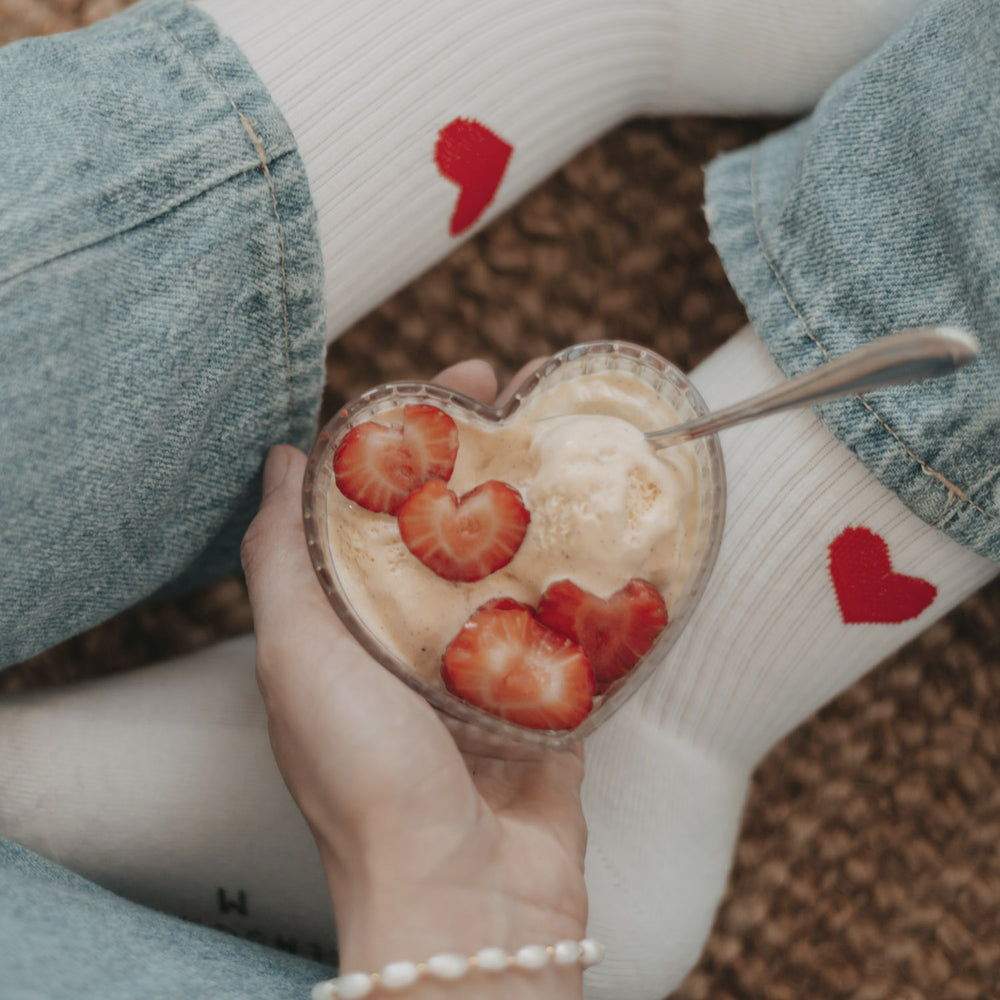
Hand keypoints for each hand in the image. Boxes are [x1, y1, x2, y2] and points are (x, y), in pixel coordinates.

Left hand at [241, 360, 586, 997]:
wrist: (465, 901)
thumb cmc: (366, 781)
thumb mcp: (297, 657)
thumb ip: (281, 559)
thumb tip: (277, 463)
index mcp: (349, 622)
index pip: (373, 503)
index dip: (406, 437)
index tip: (445, 389)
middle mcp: (412, 638)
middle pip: (449, 520)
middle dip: (481, 452)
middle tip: (520, 396)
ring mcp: (486, 666)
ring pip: (512, 562)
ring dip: (537, 501)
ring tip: (570, 439)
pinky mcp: (547, 697)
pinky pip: (569, 624)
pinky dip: (584, 576)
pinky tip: (608, 524)